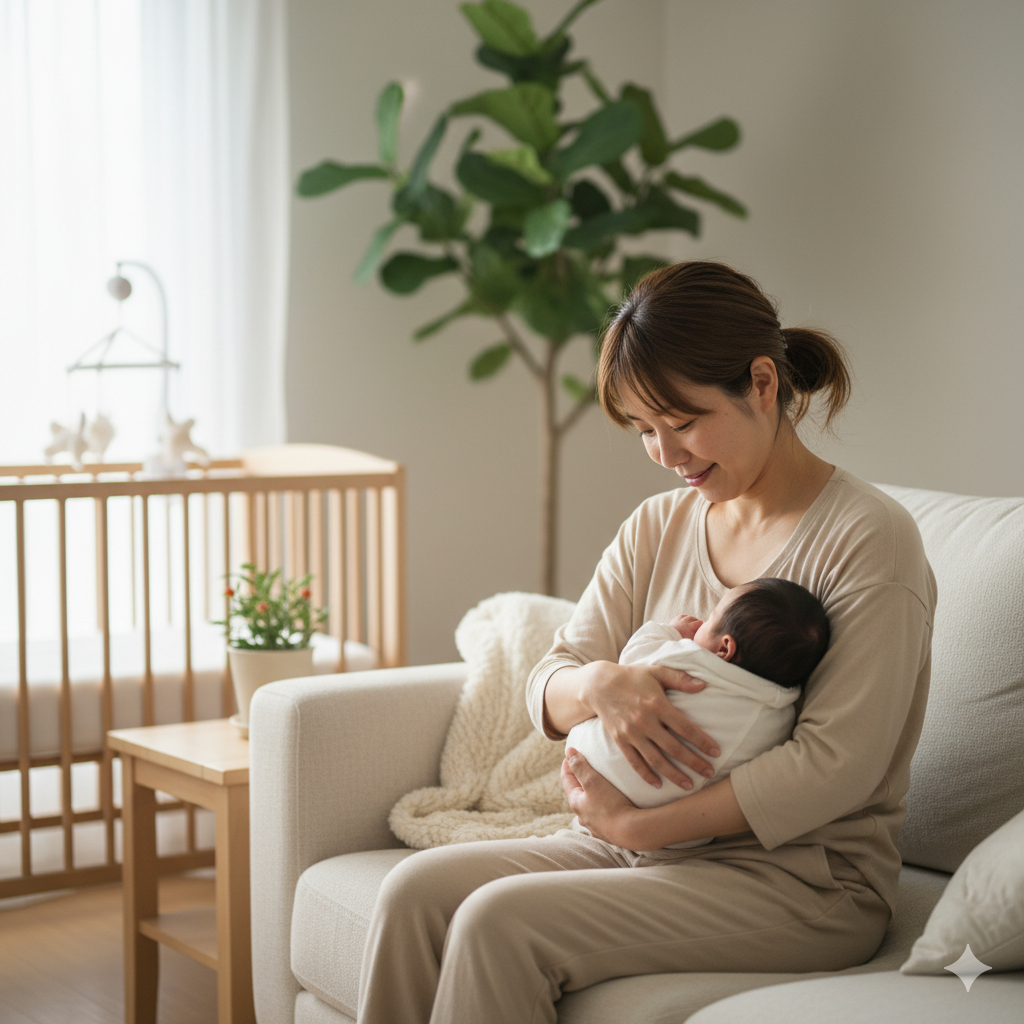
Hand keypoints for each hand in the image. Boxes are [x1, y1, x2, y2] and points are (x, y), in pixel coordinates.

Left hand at [561, 748, 637, 846]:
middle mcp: (583, 817)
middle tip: (586, 768)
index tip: (571, 754)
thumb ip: (580, 766)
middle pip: (578, 794)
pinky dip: (605, 807)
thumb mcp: (592, 781)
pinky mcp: (610, 833)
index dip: (567, 765)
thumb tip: (568, 753)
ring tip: (602, 786)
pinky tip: (613, 805)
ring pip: (591, 807)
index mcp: (576, 803)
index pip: (566, 780)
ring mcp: (596, 827)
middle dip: (581, 780)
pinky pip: (604, 816)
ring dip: (594, 795)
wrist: (632, 832)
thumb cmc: (611, 805)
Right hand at [575, 661, 720, 788]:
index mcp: (657, 704)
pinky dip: (646, 775)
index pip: (685, 727)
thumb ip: (680, 678)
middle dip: (694, 762)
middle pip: (674, 748)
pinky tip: (659, 784)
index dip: (702, 741)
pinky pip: (634, 762)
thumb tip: (703, 685)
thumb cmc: (631, 677)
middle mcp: (644, 721)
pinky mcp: (620, 740)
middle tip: (710, 772)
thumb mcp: (656, 672)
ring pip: (656, 759)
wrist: (598, 685)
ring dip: (674, 774)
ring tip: (689, 785)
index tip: (716, 752)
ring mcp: (631, 733)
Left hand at [668, 614, 701, 639]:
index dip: (701, 625)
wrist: (669, 638)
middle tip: (696, 627)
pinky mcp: (676, 618)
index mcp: (691, 627)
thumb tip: (700, 635)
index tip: (700, 629)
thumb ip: (696, 635)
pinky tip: (686, 621)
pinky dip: (686, 618)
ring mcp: (681, 619)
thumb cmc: (680, 640)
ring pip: (689, 617)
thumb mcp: (690, 639)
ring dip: (691, 620)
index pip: (700, 622)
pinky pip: (684, 616)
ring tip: (692, 624)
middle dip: (696, 623)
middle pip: (695, 619)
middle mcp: (686, 621)